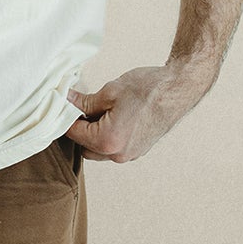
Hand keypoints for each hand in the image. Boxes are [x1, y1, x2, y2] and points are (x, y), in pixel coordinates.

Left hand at [63, 62, 212, 163]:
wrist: (180, 89)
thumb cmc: (148, 88)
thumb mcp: (110, 91)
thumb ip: (84, 102)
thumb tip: (66, 102)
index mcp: (107, 140)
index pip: (73, 133)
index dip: (65, 116)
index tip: (62, 103)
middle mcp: (118, 154)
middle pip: (83, 146)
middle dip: (80, 128)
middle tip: (82, 105)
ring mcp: (129, 155)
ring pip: (98, 150)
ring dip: (93, 133)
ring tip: (100, 109)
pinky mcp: (138, 150)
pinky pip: (113, 148)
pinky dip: (108, 135)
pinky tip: (114, 115)